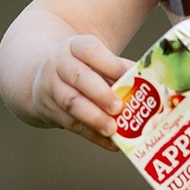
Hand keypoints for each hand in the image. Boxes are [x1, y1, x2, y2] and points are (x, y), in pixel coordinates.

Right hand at [29, 30, 133, 144]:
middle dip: (100, 93)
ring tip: (113, 129)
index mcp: (75, 46)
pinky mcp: (49, 111)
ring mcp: (51, 88)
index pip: (89, 49)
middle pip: (79, 77)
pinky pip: (71, 124)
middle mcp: (59, 64)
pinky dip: (92, 135)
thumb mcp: (94, 59)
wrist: (41, 77)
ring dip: (94, 118)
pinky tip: (110, 142)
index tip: (127, 75)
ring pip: (71, 103)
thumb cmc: (81, 68)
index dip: (109, 63)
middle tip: (119, 107)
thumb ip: (118, 69)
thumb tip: (149, 84)